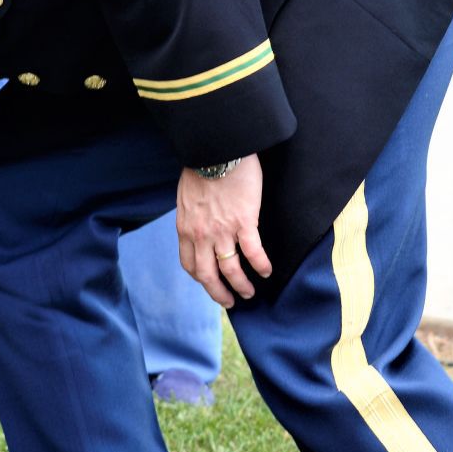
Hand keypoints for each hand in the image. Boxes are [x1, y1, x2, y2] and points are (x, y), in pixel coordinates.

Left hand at [175, 156, 271, 308]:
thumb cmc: (201, 167)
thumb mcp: (186, 197)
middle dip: (219, 292)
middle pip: (207, 275)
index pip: (189, 263)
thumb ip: (192, 216)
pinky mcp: (244, 222)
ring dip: (242, 285)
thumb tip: (199, 224)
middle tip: (231, 301)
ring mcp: (222, 231)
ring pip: (231, 269)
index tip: (209, 283)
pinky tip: (267, 271)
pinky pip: (253, 253)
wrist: (216, 150)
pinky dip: (261, 265)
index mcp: (186, 228)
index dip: (201, 278)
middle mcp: (201, 235)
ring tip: (250, 292)